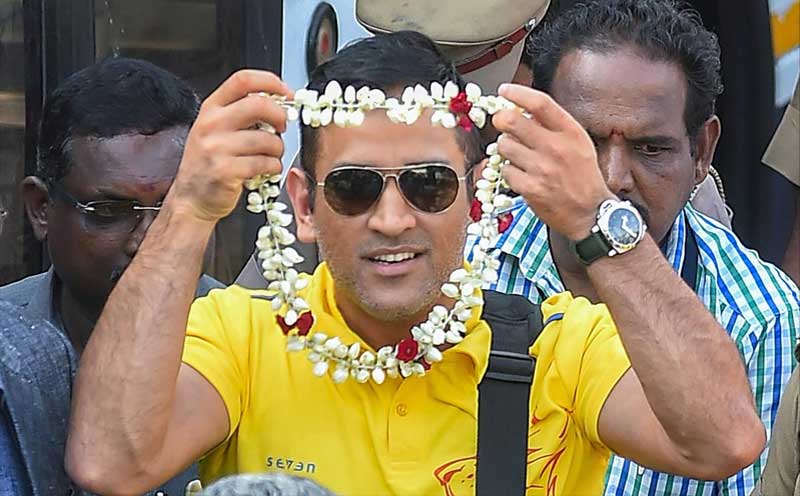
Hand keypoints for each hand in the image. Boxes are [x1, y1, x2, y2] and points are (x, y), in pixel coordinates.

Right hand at [167, 70, 291, 222]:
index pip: (243, 80)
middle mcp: (211, 124)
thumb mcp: (216, 130)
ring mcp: (217, 148)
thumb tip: (278, 104)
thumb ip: (241, 114)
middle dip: (280, 116)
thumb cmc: (209, 164)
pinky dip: (273, 167)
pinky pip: (265, 163)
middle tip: (282, 127)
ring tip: (271, 156)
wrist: (191, 199)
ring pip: (267, 139)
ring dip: (278, 149)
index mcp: (211, 109)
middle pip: (259, 105)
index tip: (285, 92)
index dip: (270, 82)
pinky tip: (266, 170)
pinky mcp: (226, 171)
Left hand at [492, 84, 613, 240]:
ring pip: (504, 146)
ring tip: (517, 155)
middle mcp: (557, 148)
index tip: (504, 90)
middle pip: (512, 121)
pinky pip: (506, 170)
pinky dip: (509, 171)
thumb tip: (523, 107)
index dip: (518, 93)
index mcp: (571, 132)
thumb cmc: (583, 176)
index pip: (541, 103)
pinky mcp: (531, 189)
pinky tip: (521, 175)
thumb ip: (554, 125)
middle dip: (501, 119)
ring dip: (505, 148)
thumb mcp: (578, 143)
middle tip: (501, 123)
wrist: (591, 213)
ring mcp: (542, 169)